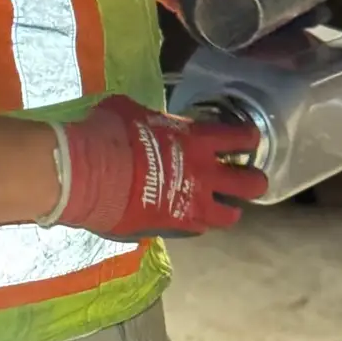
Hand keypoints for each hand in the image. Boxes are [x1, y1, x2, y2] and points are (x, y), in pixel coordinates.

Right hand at [53, 96, 267, 239]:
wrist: (88, 174)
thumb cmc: (108, 134)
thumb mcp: (130, 111)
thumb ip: (150, 118)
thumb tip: (146, 119)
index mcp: (197, 139)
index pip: (240, 138)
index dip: (248, 139)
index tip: (248, 139)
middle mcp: (204, 173)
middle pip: (251, 184)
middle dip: (253, 181)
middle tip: (247, 179)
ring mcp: (192, 204)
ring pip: (230, 215)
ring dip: (229, 210)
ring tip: (224, 208)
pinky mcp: (174, 226)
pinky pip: (198, 228)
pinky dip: (197, 223)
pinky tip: (188, 218)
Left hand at [152, 0, 341, 42]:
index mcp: (270, 2)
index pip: (296, 16)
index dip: (312, 17)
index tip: (323, 10)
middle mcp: (255, 21)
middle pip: (286, 32)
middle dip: (304, 30)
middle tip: (315, 17)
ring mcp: (238, 32)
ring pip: (270, 45)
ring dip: (289, 47)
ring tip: (302, 37)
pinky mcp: (221, 40)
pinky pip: (246, 53)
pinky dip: (263, 56)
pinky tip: (277, 55)